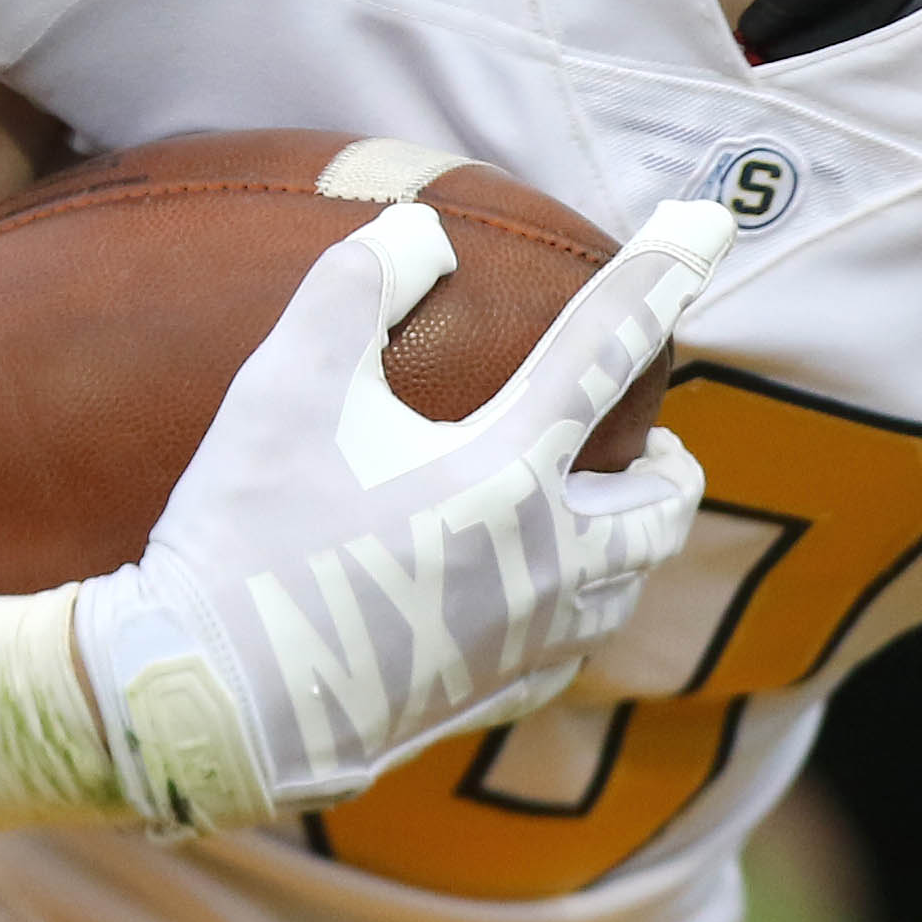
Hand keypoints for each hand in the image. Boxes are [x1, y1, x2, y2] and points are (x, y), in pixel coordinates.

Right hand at [70, 198, 731, 833]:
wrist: (207, 707)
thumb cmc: (242, 538)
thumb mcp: (283, 388)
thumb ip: (355, 287)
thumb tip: (423, 230)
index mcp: (507, 469)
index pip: (607, 342)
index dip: (666, 268)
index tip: (714, 214)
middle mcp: (543, 557)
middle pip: (664, 500)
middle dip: (669, 459)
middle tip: (645, 435)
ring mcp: (523, 639)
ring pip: (628, 584)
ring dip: (631, 537)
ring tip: (599, 509)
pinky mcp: (489, 697)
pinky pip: (570, 652)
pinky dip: (575, 612)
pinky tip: (537, 604)